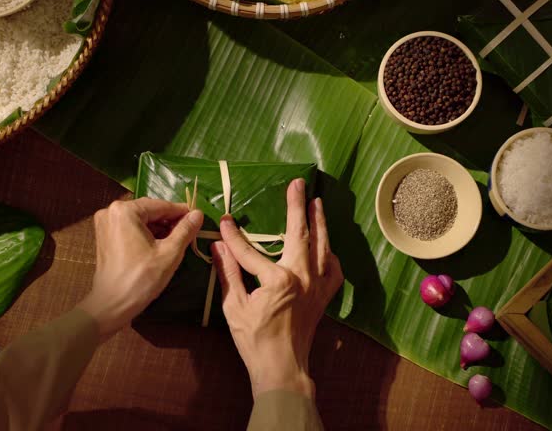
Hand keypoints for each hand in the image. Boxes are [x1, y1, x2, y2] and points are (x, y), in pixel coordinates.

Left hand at [78, 198, 203, 338]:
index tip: (198, 218)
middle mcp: (111, 211)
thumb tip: (198, 213)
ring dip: (158, 228)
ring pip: (140, 220)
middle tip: (189, 232)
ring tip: (177, 240)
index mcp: (125, 210)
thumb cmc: (142, 278)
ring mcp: (104, 223)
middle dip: (169, 221)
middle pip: (149, 211)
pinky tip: (159, 245)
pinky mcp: (104, 236)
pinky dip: (145, 234)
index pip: (161, 205)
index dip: (181, 212)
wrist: (112, 305)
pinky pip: (130, 228)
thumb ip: (185, 230)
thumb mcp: (169, 253)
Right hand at [213, 179, 342, 398]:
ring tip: (317, 202)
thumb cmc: (255, 340)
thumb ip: (228, 272)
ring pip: (323, 246)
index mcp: (278, 280)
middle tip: (299, 183)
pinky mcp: (325, 296)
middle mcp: (304, 277)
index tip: (226, 220)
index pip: (250, 250)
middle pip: (300, 234)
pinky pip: (334, 268)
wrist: (283, 367)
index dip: (235, 236)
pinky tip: (326, 246)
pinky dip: (330, 254)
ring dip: (320, 222)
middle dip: (298, 206)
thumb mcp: (233, 306)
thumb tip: (218, 244)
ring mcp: (318, 286)